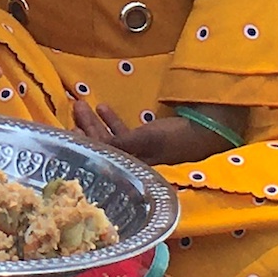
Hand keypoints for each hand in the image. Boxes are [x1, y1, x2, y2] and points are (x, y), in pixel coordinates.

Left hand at [72, 100, 219, 165]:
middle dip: (86, 129)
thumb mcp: (147, 141)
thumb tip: (94, 149)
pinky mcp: (149, 144)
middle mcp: (133, 167)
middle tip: (73, 109)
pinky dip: (113, 122)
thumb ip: (121, 145)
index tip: (68, 130)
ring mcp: (141, 155)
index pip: (100, 159)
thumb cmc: (178, 138)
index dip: (83, 144)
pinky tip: (103, 107)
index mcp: (133, 172)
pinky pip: (124, 134)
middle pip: (103, 148)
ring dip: (95, 123)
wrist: (209, 130)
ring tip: (82, 104)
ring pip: (111, 139)